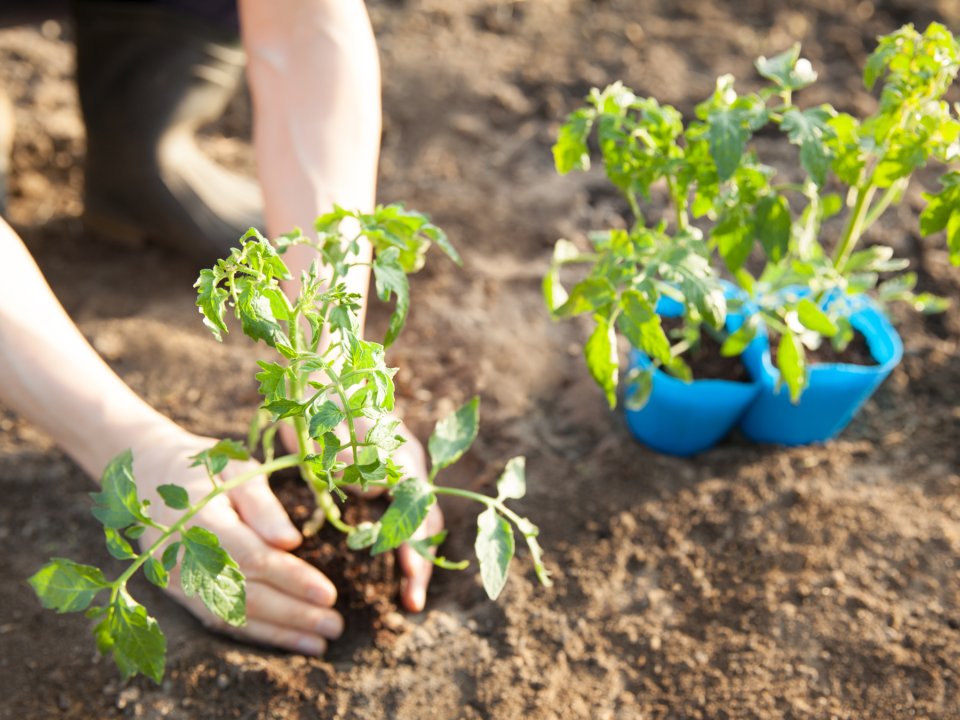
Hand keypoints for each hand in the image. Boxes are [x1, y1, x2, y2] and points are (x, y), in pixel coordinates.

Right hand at [132, 427, 341, 655]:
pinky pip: (219, 618)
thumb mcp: (238, 470)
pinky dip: (255, 632)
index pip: (253, 558)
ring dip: (278, 632)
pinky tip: (286, 640)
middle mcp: (183, 557)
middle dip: (294, 614)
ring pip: (233, 615)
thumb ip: (263, 506)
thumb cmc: (208, 467)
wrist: (150, 473)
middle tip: (335, 626)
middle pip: (245, 594)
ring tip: (318, 643)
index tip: (329, 594)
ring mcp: (176, 579)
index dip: (292, 578)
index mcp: (201, 520)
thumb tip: (290, 542)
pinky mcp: (177, 591)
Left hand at [278, 413, 443, 611]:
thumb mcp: (326, 427)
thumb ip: (348, 456)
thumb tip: (371, 491)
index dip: (414, 543)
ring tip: (409, 595)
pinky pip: (408, 510)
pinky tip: (403, 565)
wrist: (322, 372)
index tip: (410, 575)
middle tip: (412, 602)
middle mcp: (410, 462)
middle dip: (421, 560)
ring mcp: (405, 466)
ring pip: (421, 516)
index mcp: (398, 452)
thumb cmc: (320, 400)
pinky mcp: (393, 471)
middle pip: (426, 517)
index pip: (415, 506)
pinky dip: (407, 538)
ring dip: (417, 554)